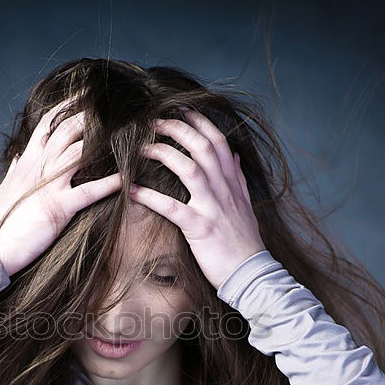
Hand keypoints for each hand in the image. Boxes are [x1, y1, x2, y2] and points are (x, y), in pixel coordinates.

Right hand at [0, 97, 122, 276]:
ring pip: (79, 153)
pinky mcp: (59, 207)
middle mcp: (39, 167)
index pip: (48, 124)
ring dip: (105, 143)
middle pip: (68, 130)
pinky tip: (127, 179)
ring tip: (128, 134)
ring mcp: (49, 186)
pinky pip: (88, 191)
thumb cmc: (0, 219)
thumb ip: (15, 168)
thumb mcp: (6, 187)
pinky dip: (110, 184)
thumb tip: (18, 155)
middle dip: (91, 116)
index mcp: (28, 160)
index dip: (67, 107)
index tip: (85, 96)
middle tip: (115, 106)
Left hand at [127, 108, 267, 290]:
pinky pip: (172, 207)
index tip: (183, 110)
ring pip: (189, 169)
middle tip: (155, 122)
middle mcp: (224, 190)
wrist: (251, 274)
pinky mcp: (199, 229)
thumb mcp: (246, 205)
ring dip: (163, 154)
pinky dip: (151, 197)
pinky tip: (133, 190)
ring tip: (141, 148)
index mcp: (233, 183)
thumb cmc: (244, 242)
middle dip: (177, 130)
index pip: (219, 142)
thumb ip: (238, 178)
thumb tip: (233, 154)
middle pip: (202, 148)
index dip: (200, 123)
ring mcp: (212, 208)